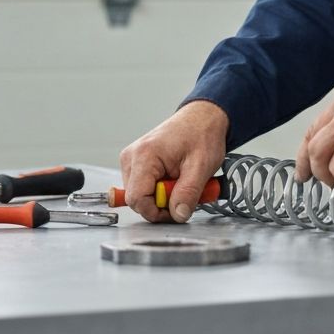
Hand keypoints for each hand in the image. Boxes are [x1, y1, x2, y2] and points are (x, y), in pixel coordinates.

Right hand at [119, 101, 228, 222]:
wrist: (202, 118)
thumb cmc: (202, 133)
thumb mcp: (201, 166)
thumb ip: (188, 193)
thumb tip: (178, 215)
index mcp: (144, 155)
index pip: (137, 199)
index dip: (157, 211)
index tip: (178, 208)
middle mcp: (131, 156)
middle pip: (138, 199)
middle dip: (163, 203)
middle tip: (185, 190)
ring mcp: (132, 159)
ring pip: (141, 195)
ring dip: (164, 196)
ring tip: (182, 180)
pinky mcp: (136, 163)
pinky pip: (144, 187)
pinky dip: (161, 189)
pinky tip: (175, 178)